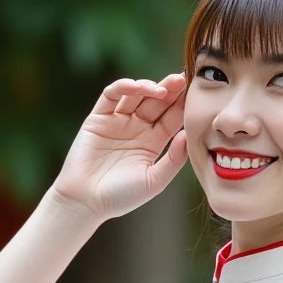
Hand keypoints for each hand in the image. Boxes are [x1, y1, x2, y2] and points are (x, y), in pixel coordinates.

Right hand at [50, 76, 187, 222]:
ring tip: (163, 88)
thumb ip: (174, 160)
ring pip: (136, 95)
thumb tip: (188, 135)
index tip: (196, 96)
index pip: (172, 117)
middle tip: (182, 80)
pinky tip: (137, 87)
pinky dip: (124, 87)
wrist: (86, 202)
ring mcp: (118, 121)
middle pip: (156, 102)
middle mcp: (137, 128)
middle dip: (170, 90)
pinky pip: (111, 96)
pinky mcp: (98, 117)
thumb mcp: (154, 181)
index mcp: (153, 141)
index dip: (182, 105)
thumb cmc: (121, 196)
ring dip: (149, 87)